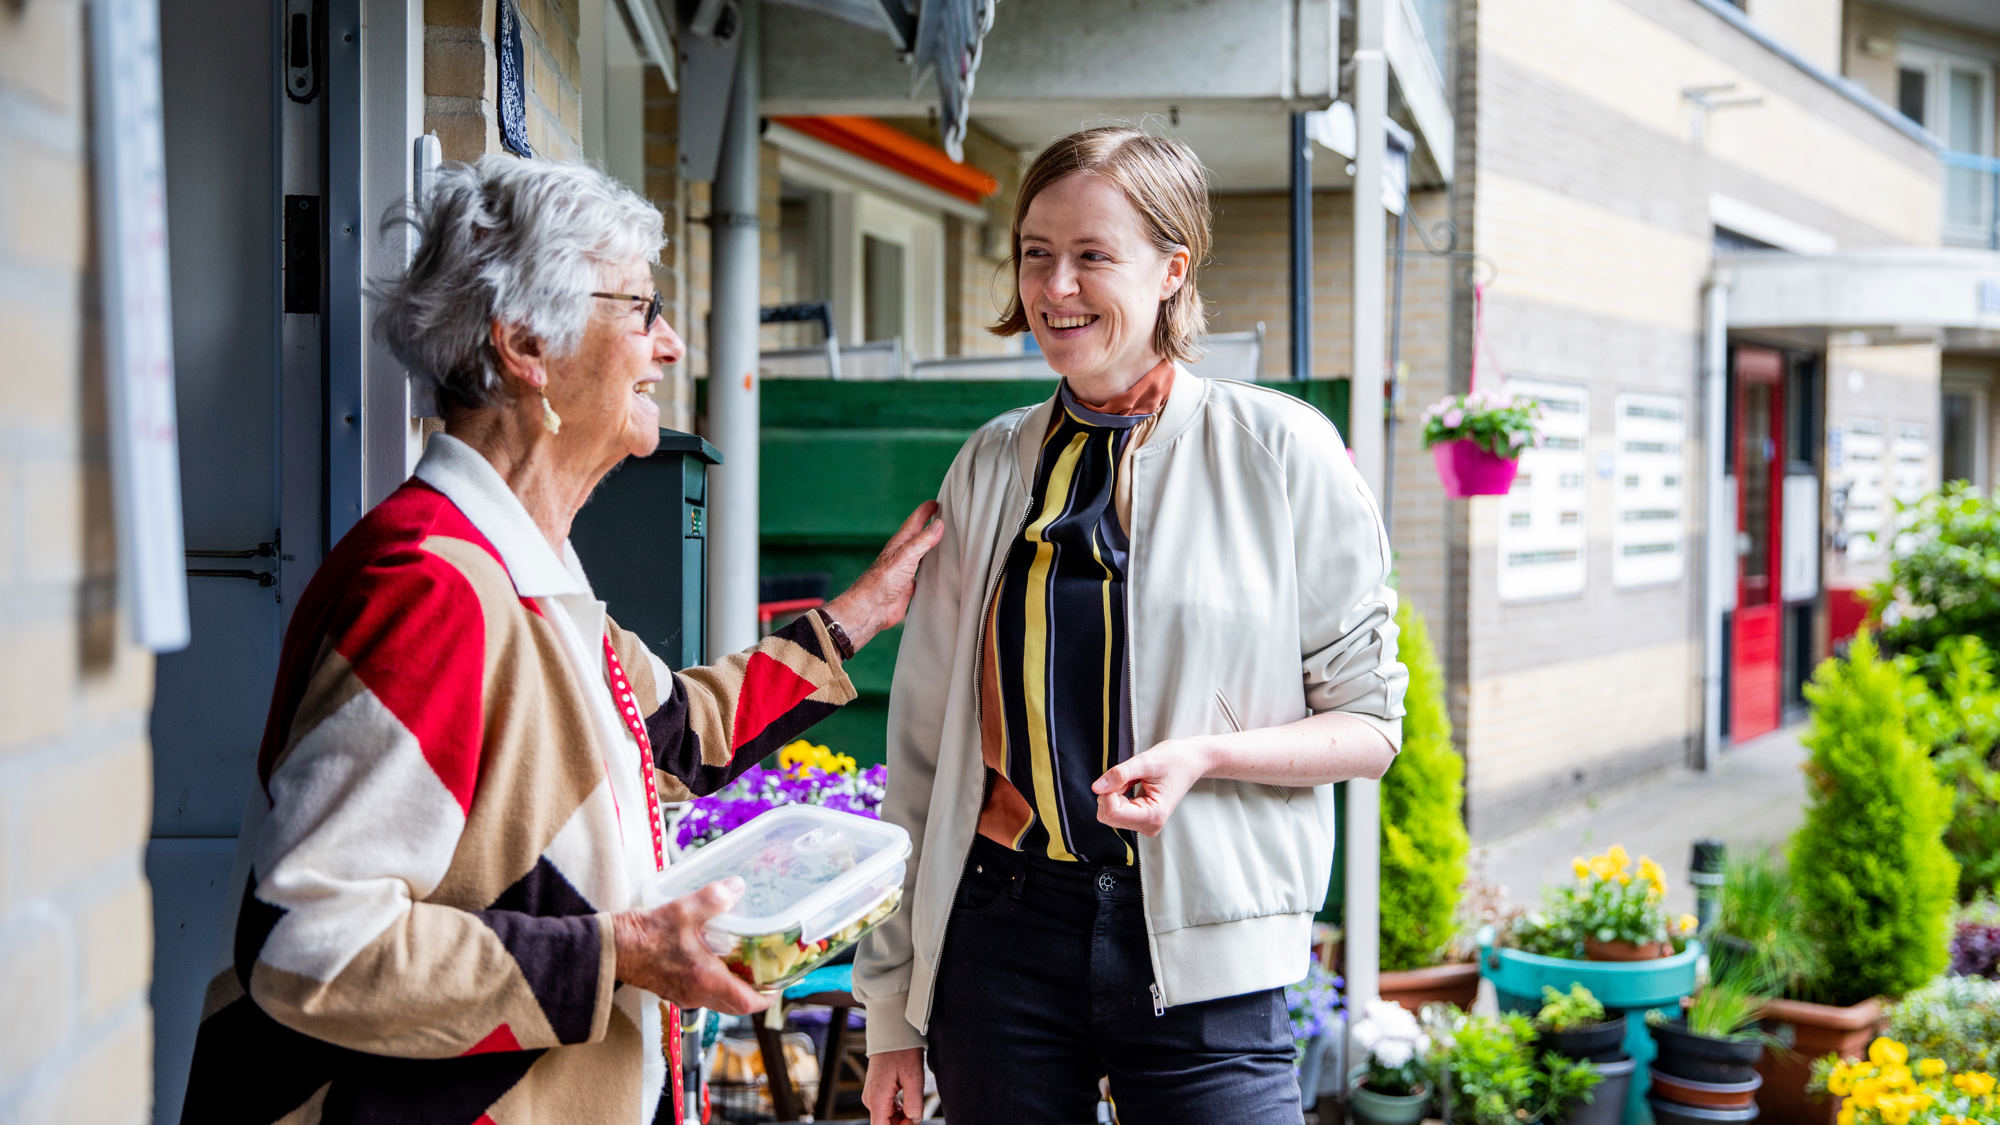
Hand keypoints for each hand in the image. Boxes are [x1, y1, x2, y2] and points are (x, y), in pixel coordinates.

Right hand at [610, 877, 769, 1015]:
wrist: (609, 948)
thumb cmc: (642, 935)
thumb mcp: (683, 910)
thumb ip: (714, 899)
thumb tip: (736, 888)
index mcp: (706, 980)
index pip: (747, 1003)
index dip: (769, 996)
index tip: (781, 984)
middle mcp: (696, 994)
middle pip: (736, 1005)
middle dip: (755, 992)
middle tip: (767, 972)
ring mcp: (683, 993)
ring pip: (719, 1000)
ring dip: (735, 987)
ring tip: (745, 963)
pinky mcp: (672, 987)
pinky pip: (702, 992)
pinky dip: (715, 981)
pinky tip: (715, 957)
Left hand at [822, 501, 943, 650]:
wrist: (873, 607)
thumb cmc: (883, 580)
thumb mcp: (906, 555)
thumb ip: (923, 540)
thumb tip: (938, 525)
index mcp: (901, 543)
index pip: (915, 521)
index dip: (925, 511)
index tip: (936, 502)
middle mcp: (903, 554)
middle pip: (919, 536)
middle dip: (930, 526)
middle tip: (943, 517)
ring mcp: (906, 569)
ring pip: (922, 554)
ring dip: (932, 547)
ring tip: (945, 541)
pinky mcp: (909, 585)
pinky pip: (924, 573)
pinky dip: (932, 569)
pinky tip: (939, 570)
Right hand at [863, 1047, 925, 1124]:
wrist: (892, 1033)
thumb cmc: (902, 1051)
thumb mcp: (914, 1077)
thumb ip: (914, 1102)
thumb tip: (915, 1120)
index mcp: (877, 1098)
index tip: (912, 1122)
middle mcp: (871, 1099)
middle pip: (885, 1124)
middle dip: (902, 1124)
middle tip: (918, 1115)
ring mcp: (872, 1095)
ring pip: (886, 1117)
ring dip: (902, 1118)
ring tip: (916, 1107)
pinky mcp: (876, 1091)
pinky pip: (886, 1108)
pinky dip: (899, 1111)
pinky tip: (909, 1102)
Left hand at [1092, 741, 1212, 836]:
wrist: (1190, 761)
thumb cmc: (1174, 759)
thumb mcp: (1145, 761)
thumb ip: (1120, 774)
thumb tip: (1096, 788)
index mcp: (1153, 816)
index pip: (1112, 813)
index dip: (1108, 791)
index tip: (1121, 775)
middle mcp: (1149, 826)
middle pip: (1108, 815)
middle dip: (1112, 792)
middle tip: (1132, 776)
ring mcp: (1145, 825)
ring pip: (1109, 813)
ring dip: (1116, 792)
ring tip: (1137, 780)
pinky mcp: (1140, 820)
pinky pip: (1115, 810)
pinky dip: (1119, 794)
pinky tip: (1136, 785)